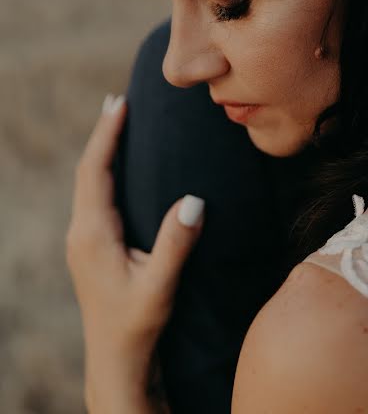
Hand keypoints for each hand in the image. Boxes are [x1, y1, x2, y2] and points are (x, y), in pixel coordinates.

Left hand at [66, 95, 203, 412]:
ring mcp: (83, 241)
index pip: (94, 172)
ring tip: (119, 124)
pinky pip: (94, 198)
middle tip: (119, 101)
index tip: (119, 103)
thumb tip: (194, 200)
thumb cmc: (138, 324)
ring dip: (102, 153)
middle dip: (103, 135)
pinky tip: (120, 170)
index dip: (106, 135)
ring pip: (89, 185)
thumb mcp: (160, 285)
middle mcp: (81, 233)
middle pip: (87, 172)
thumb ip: (176, 243)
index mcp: (93, 234)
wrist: (115, 359)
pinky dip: (105, 174)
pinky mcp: (91, 248)